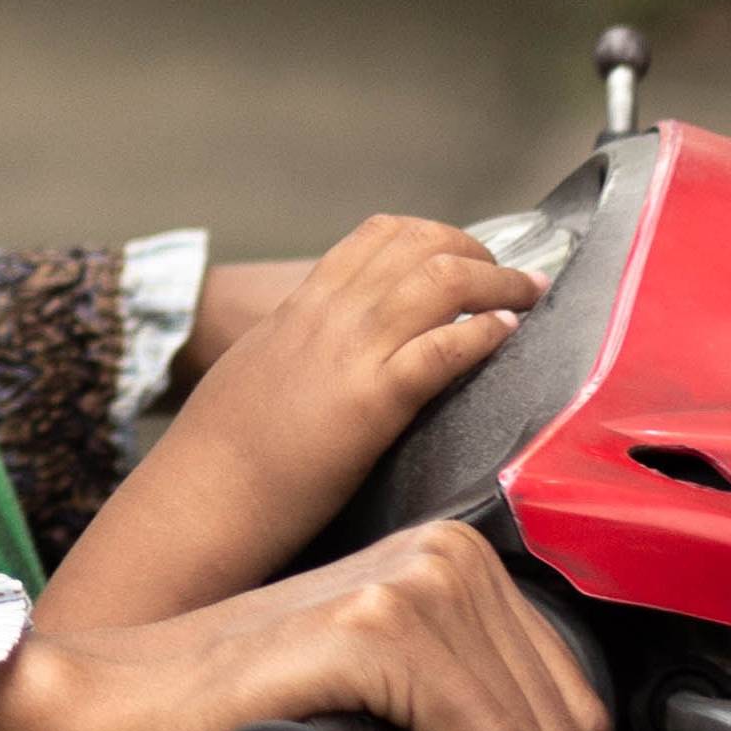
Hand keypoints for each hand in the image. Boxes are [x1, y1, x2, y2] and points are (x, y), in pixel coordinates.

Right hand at [151, 214, 538, 556]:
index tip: (466, 259)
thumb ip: (299, 345)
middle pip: (420, 246)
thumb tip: (333, 350)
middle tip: (510, 280)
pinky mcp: (372, 401)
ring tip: (528, 299)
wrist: (202, 494)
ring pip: (440, 282)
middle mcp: (329, 314)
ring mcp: (351, 354)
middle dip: (478, 254)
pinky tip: (505, 338)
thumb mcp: (259, 368)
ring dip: (498, 285)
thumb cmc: (223, 448)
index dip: (435, 237)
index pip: (377, 236)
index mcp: (301, 305)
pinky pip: (442, 349)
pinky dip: (482, 336)